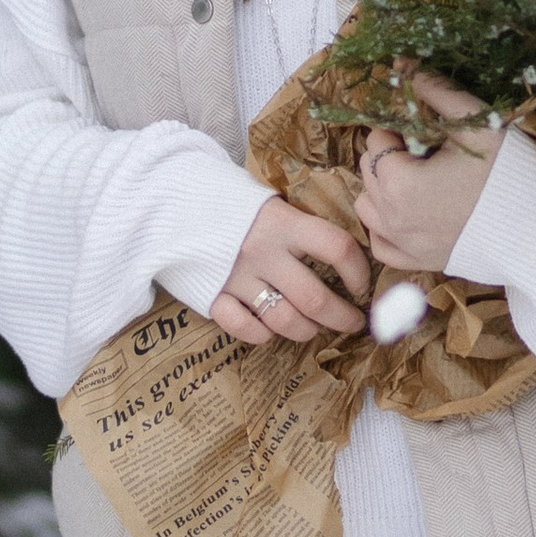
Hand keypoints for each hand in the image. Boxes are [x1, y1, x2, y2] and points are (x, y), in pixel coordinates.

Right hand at [210, 193, 369, 346]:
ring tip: (314, 328)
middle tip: (352, 323)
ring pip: (284, 320)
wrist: (173, 201)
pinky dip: (262, 335)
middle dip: (341, 317)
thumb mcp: (271, 204)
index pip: (336, 247)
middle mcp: (263, 251)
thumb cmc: (232, 205)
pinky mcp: (213, 295)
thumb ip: (300, 228)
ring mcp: (237, 276)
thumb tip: (344, 255)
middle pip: (315, 298)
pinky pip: (245, 328)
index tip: (362, 285)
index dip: (358, 271)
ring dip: (307, 331)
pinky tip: (270, 329)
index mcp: (284, 222)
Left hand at [358, 69, 506, 278]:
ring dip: (384, 189)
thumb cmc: (509, 172)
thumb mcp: (474, 124)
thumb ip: (434, 91)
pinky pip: (381, 244)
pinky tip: (412, 212)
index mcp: (400, 183)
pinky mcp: (418, 263)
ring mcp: (404, 246)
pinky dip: (387, 226)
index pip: (376, 141)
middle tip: (428, 150)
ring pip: (369, 207)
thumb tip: (401, 63)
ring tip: (420, 179)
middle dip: (391, 156)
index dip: (397, 128)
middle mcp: (392, 219)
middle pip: (369, 172)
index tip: (425, 130)